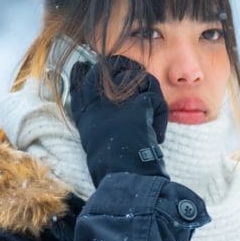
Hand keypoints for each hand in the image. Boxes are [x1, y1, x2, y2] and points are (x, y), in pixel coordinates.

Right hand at [67, 53, 168, 180]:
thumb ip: (95, 121)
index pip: (79, 80)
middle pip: (109, 66)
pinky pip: (154, 98)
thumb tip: (106, 114)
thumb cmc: (110, 166)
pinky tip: (157, 134)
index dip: (84, 72)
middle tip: (136, 76)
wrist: (123, 174)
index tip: (84, 66)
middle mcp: (98, 102)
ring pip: (138, 76)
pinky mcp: (139, 105)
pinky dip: (160, 116)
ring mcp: (118, 101)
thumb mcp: (92, 141)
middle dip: (123, 66)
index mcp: (85, 112)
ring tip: (152, 109)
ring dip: (149, 90)